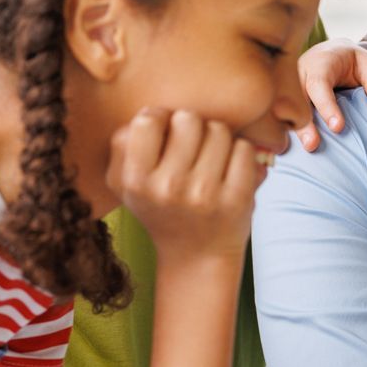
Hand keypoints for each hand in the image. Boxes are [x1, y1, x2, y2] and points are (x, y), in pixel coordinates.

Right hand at [106, 108, 265, 258]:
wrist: (196, 255)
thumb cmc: (160, 208)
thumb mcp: (124, 184)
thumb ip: (123, 145)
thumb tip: (149, 111)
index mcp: (135, 181)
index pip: (147, 120)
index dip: (160, 119)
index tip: (165, 134)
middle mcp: (168, 187)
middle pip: (188, 119)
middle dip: (192, 127)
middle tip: (192, 148)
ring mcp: (204, 193)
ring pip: (219, 130)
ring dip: (218, 139)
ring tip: (210, 160)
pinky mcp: (237, 198)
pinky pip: (243, 148)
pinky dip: (240, 153)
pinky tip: (229, 170)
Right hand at [296, 38, 366, 151]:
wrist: (329, 53)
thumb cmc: (350, 61)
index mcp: (320, 63)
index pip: (319, 84)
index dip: (326, 106)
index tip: (338, 127)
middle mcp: (299, 74)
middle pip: (297, 99)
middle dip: (303, 123)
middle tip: (313, 145)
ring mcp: (289, 87)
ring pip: (285, 108)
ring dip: (293, 130)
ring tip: (304, 149)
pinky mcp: (285, 98)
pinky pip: (281, 114)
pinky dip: (285, 130)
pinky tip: (289, 148)